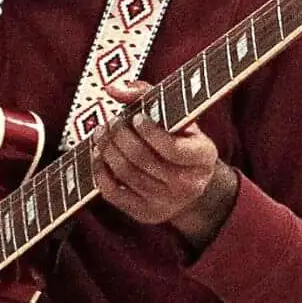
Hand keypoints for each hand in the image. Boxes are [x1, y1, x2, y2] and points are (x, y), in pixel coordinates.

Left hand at [93, 79, 239, 249]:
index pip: (172, 149)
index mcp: (203, 157)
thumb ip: (145, 95)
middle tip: (110, 123)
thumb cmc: (179, 140)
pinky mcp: (145, 214)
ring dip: (107, 150)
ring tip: (101, 134)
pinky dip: (100, 172)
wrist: (189, 183)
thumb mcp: (175, 116)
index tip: (134, 117)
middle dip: (119, 136)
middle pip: (142, 159)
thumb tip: (111, 89)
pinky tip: (98, 155)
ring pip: (125, 173)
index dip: (148, 131)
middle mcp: (189, 184)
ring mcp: (167, 203)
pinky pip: (113, 193)